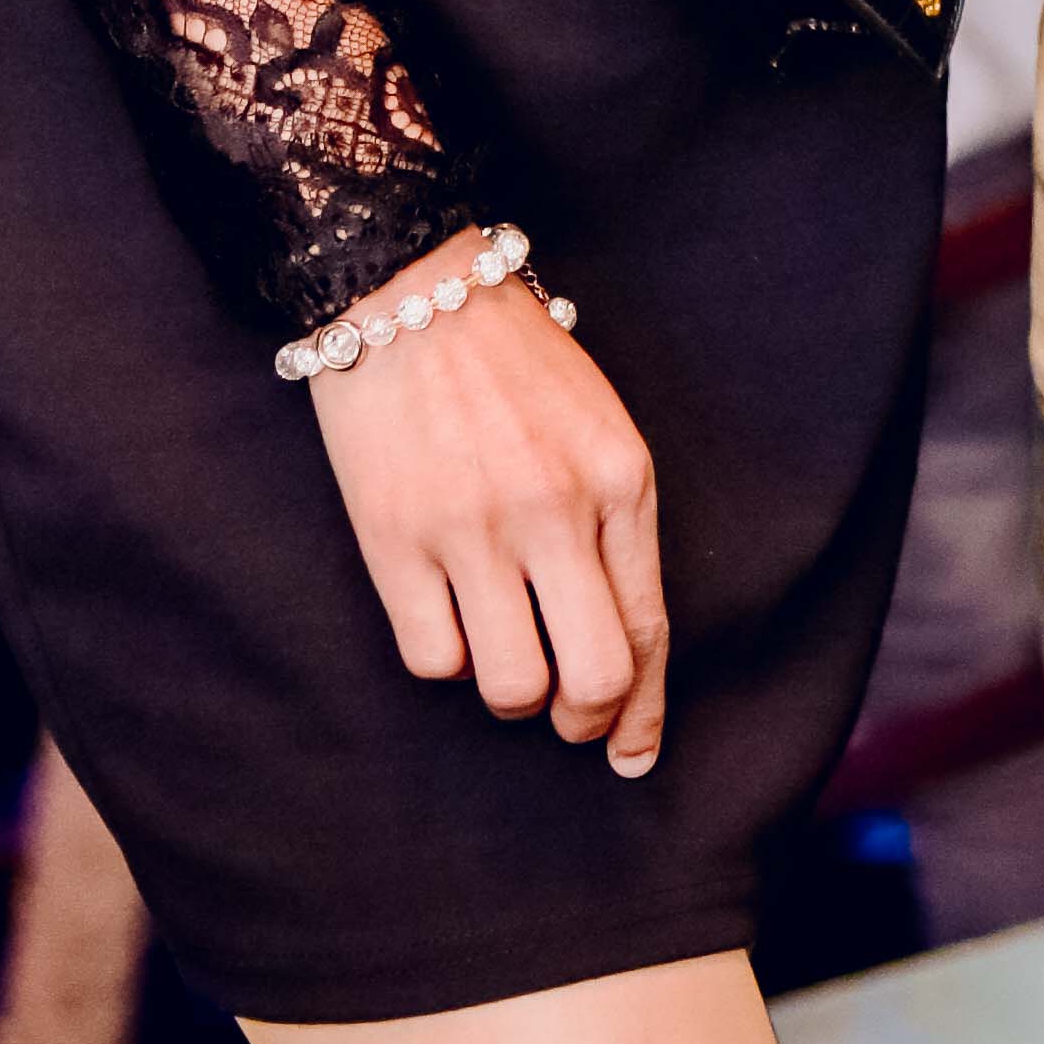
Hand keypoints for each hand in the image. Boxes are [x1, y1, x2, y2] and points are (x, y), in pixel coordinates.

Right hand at [308, 270, 671, 776]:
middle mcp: (556, 510)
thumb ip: (614, 521)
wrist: (407, 288)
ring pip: (511, 687)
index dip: (643, 710)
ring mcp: (473, 529)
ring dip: (510, 693)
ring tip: (503, 654)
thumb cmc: (511, 362)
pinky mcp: (396, 540)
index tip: (634, 754)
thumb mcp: (597, 425)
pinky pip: (434, 658)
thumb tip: (620, 641)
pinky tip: (448, 616)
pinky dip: (447, 657)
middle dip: (586, 722)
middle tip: (568, 720)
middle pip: (593, 677)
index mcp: (620, 479)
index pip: (648, 628)